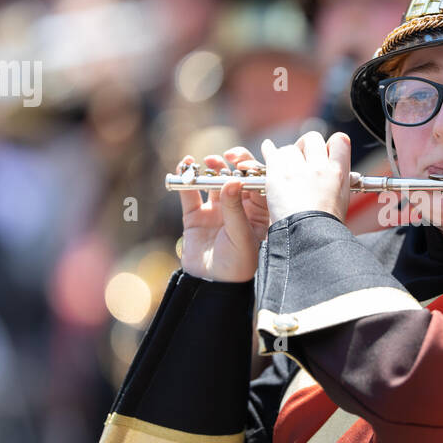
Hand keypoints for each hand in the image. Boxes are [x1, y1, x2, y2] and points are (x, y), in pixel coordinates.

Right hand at [175, 149, 271, 282]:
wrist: (213, 286)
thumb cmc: (238, 265)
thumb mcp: (241, 236)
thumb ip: (235, 209)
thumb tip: (232, 180)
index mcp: (258, 212)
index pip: (258, 183)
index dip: (252, 170)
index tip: (244, 164)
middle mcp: (238, 207)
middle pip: (237, 177)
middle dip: (233, 163)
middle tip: (229, 156)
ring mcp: (216, 210)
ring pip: (214, 180)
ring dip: (211, 167)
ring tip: (208, 162)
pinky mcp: (195, 215)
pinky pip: (190, 192)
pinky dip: (186, 178)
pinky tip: (185, 165)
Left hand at [261, 131, 351, 225]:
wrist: (307, 237)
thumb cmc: (324, 226)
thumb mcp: (342, 201)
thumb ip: (339, 179)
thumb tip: (335, 164)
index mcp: (338, 173)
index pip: (339, 141)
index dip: (331, 146)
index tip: (324, 153)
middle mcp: (319, 167)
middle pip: (312, 139)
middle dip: (306, 146)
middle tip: (301, 159)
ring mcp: (297, 170)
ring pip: (290, 148)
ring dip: (287, 155)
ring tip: (285, 168)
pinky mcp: (278, 175)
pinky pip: (272, 154)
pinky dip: (269, 151)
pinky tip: (267, 148)